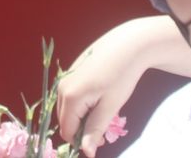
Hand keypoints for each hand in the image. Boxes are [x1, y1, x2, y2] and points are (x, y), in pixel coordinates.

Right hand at [55, 18, 190, 156]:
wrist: (128, 43)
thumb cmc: (122, 75)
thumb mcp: (111, 106)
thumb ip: (95, 130)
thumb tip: (86, 153)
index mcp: (70, 97)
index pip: (67, 131)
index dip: (83, 141)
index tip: (102, 140)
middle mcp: (62, 87)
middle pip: (66, 121)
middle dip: (82, 129)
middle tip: (106, 129)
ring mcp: (65, 77)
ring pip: (68, 109)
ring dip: (83, 117)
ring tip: (105, 112)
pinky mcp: (72, 72)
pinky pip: (72, 96)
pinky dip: (83, 104)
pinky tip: (100, 97)